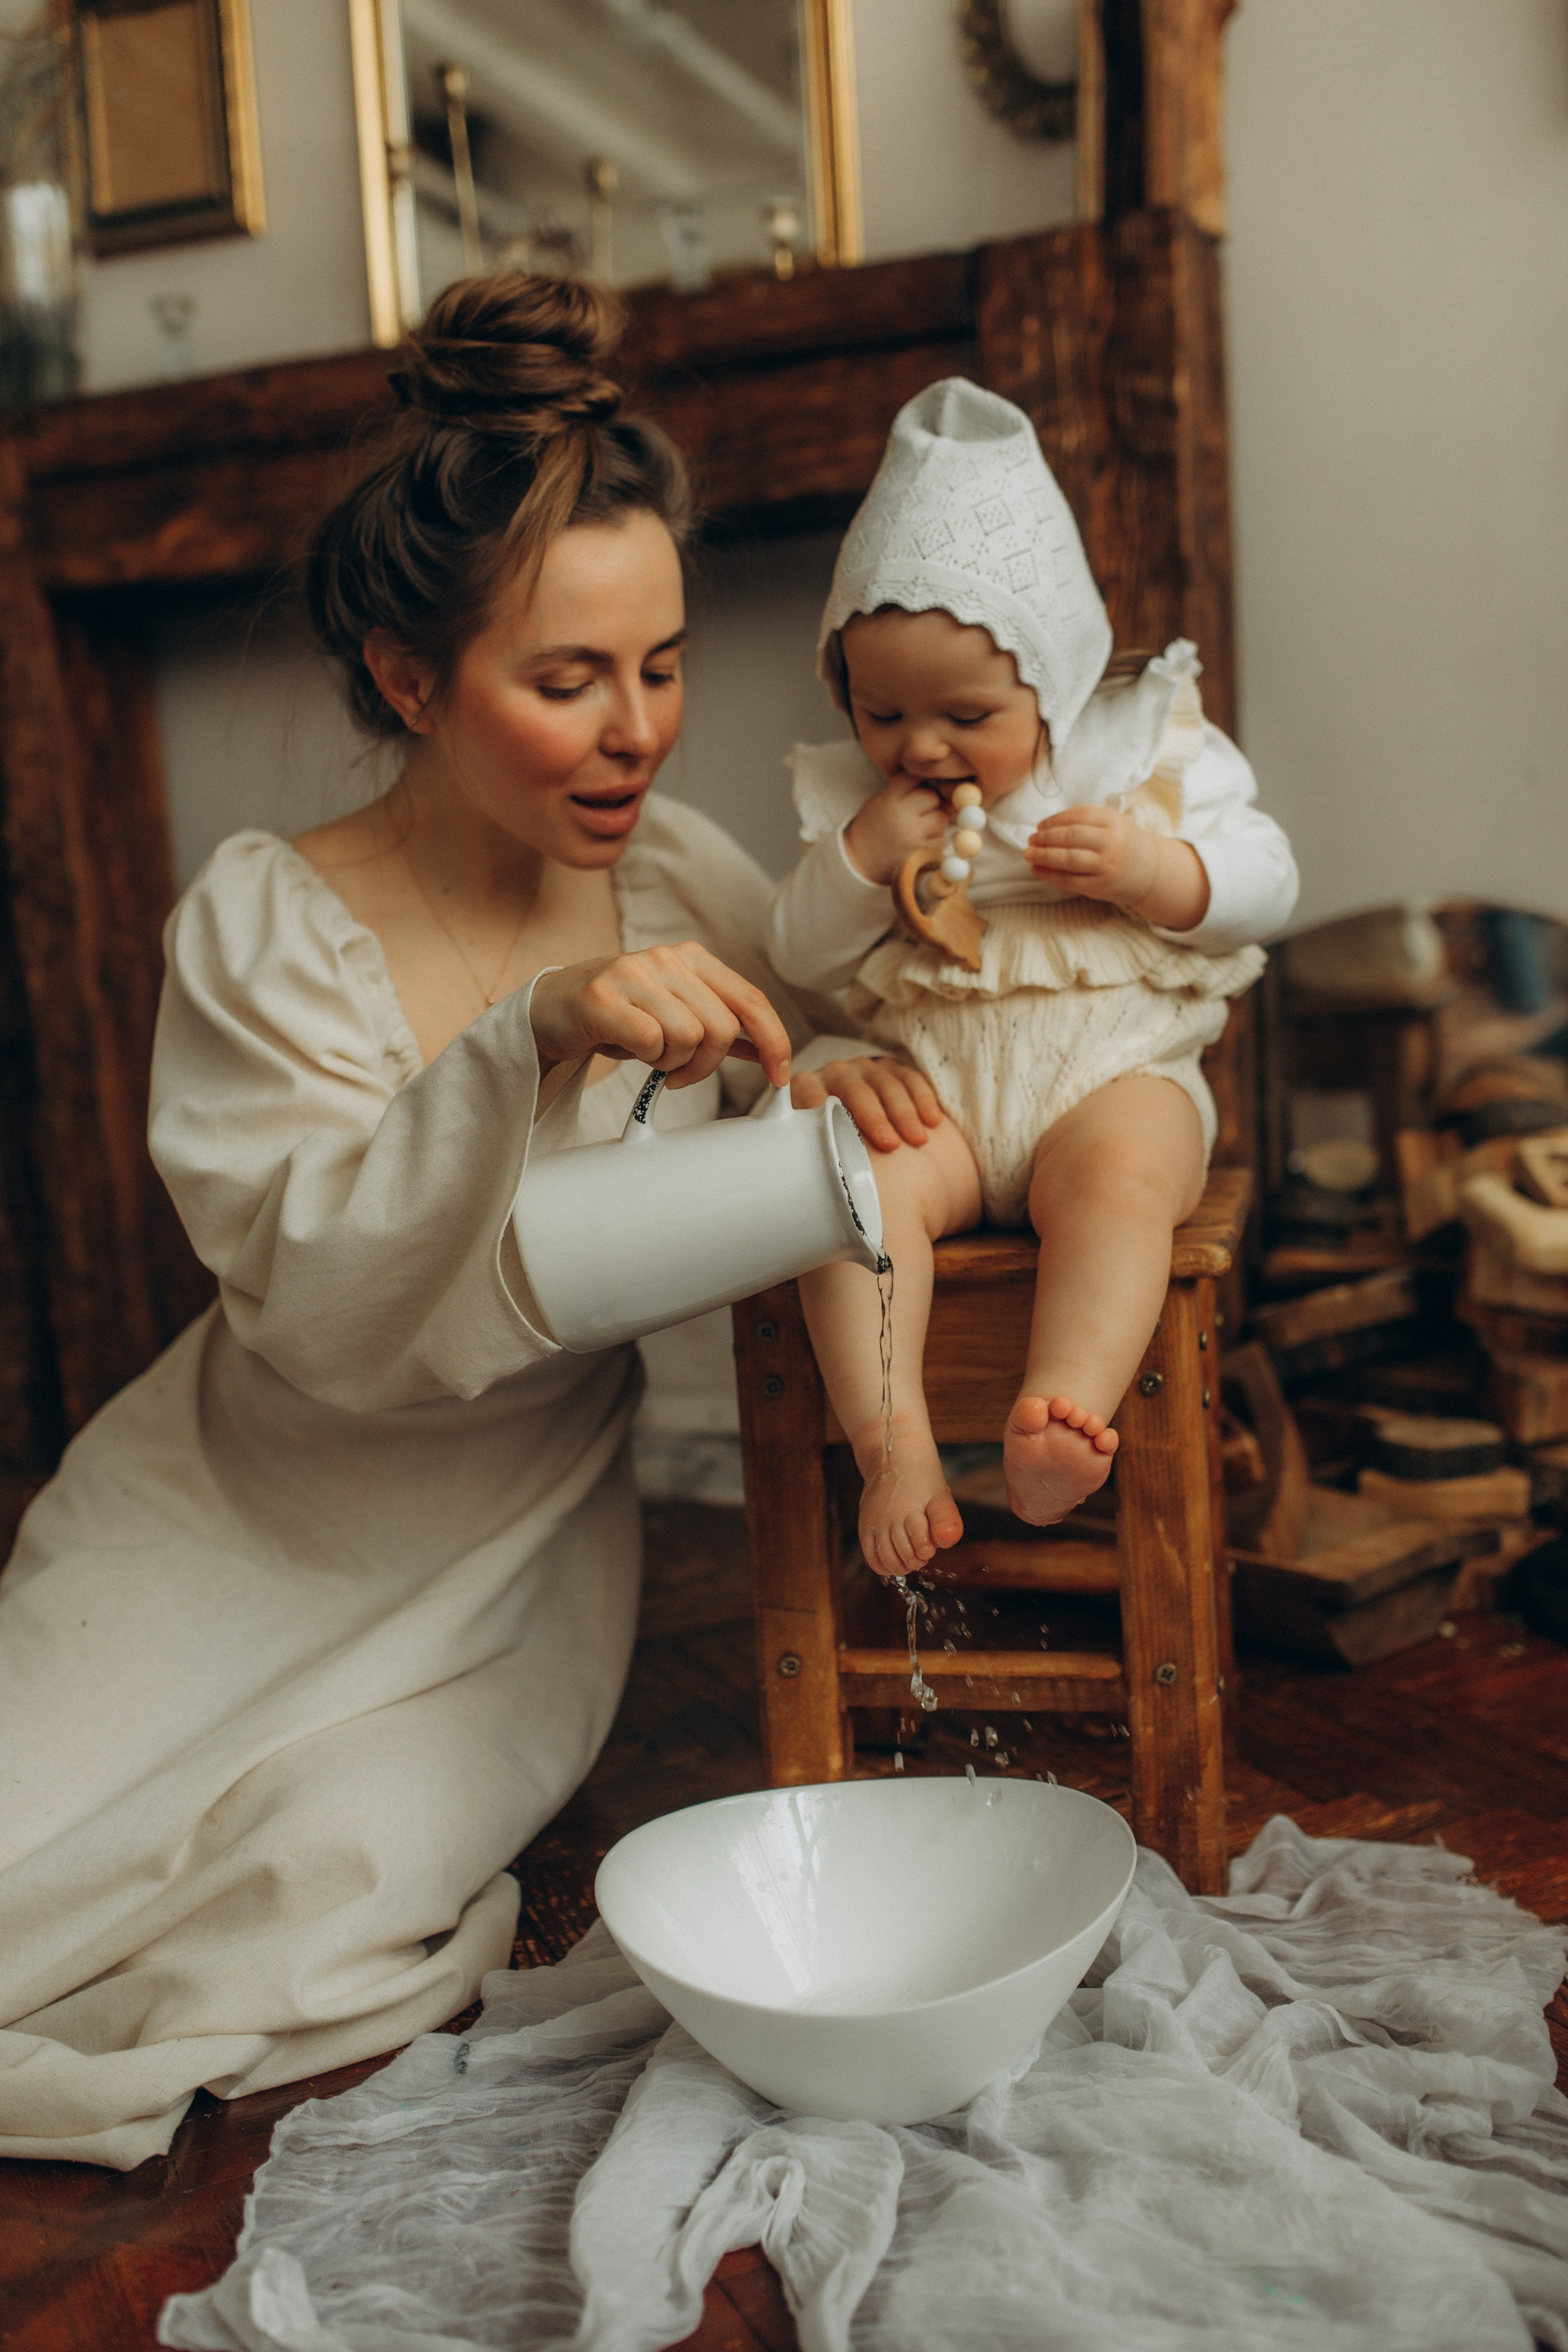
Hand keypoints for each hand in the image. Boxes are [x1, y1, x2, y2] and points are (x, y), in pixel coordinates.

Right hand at [530, 942, 791, 1090]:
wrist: (552, 1008)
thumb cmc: (621, 1014)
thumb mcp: (676, 1012)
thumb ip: (719, 1025)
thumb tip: (766, 1051)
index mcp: (693, 958)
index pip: (751, 999)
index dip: (774, 1040)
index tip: (779, 1076)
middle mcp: (666, 959)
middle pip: (721, 1027)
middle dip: (707, 1065)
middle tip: (680, 1074)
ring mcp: (632, 973)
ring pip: (689, 1036)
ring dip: (673, 1062)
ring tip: (650, 1056)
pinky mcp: (602, 998)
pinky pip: (650, 1040)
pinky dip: (647, 1058)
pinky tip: (632, 1052)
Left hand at [791, 1056, 943, 1151]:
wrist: (848, 1128)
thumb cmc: (828, 1150)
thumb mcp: (812, 1153)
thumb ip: (807, 1164)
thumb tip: (804, 1204)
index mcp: (805, 1088)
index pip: (812, 1097)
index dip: (829, 1118)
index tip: (844, 1143)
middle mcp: (834, 1073)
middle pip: (855, 1091)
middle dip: (874, 1118)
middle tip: (890, 1146)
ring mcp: (865, 1068)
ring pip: (886, 1084)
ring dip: (903, 1113)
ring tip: (918, 1141)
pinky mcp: (891, 1068)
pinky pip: (909, 1078)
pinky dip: (923, 1098)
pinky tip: (933, 1121)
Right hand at [843, 777, 950, 886]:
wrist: (859, 863)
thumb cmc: (870, 830)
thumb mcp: (877, 803)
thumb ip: (900, 792)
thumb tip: (931, 783)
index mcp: (889, 801)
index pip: (913, 778)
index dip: (917, 780)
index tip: (917, 787)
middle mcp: (903, 817)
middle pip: (932, 797)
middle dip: (929, 802)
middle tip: (920, 811)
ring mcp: (914, 837)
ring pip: (941, 818)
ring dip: (935, 821)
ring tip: (921, 828)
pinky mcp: (922, 854)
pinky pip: (941, 840)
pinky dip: (935, 840)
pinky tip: (922, 842)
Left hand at [1027, 806, 1209, 928]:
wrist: (1149, 870)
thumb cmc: (1122, 842)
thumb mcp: (1111, 823)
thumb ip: (1084, 821)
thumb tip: (1044, 827)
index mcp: (1112, 821)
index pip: (1076, 817)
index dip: (1053, 821)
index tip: (1039, 826)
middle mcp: (1110, 842)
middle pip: (1070, 837)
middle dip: (1045, 838)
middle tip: (1031, 840)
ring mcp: (1105, 866)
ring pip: (1068, 859)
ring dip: (1044, 856)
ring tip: (1029, 854)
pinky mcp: (1099, 886)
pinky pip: (1069, 880)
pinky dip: (1049, 875)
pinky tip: (1037, 869)